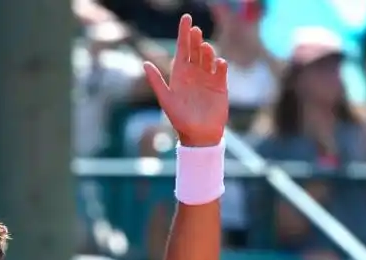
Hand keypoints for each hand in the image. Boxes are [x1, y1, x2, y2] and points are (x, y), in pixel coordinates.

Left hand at [143, 14, 227, 146]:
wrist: (198, 135)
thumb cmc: (179, 119)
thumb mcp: (165, 99)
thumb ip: (156, 81)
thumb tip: (144, 63)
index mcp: (180, 74)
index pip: (182, 49)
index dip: (184, 33)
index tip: (186, 18)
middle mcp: (194, 73)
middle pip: (196, 49)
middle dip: (196, 38)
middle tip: (195, 30)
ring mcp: (208, 78)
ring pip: (209, 57)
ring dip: (207, 50)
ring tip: (204, 47)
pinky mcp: (220, 85)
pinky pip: (221, 70)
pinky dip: (220, 64)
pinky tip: (218, 63)